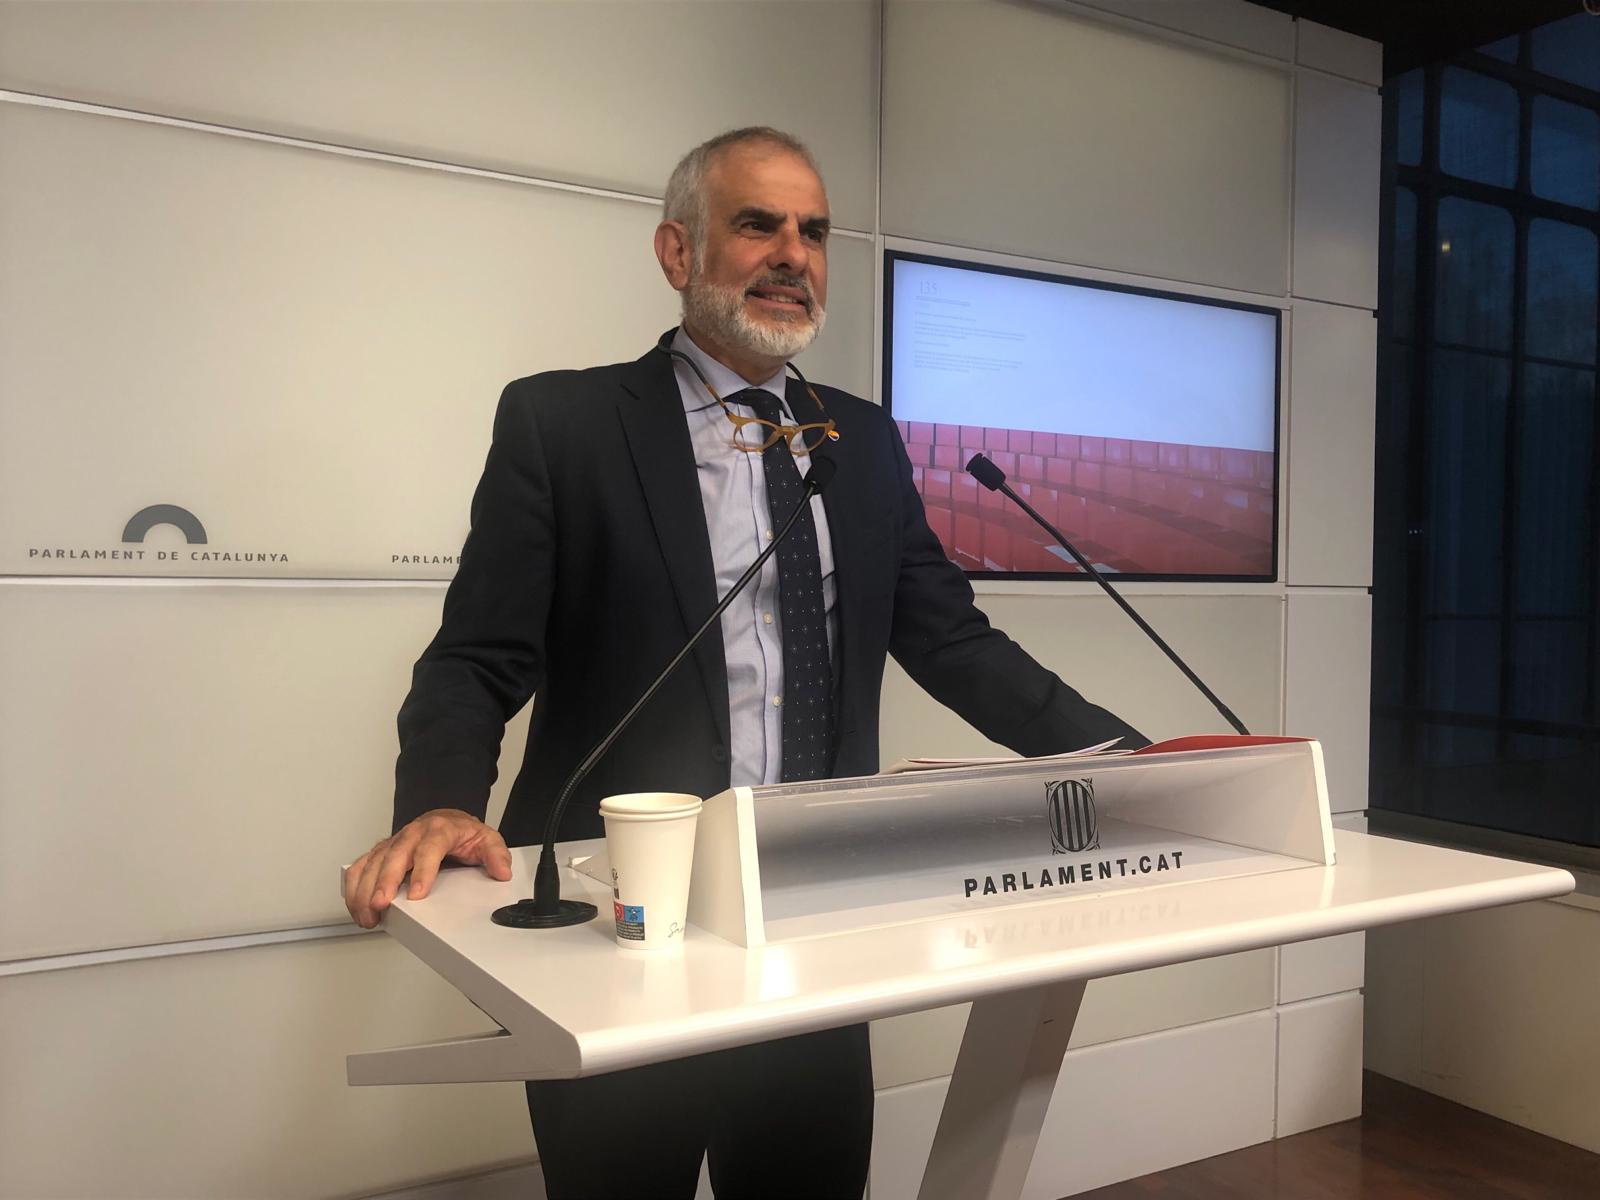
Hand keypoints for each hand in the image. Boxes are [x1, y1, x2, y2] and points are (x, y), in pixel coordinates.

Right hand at [343, 808, 512, 928]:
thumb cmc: (462, 833)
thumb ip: (496, 855)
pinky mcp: (381, 852)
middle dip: (385, 882)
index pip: (429, 848)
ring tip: (367, 915)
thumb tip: (502, 871)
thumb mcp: (485, 839)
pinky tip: (356, 906)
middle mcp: (412, 834)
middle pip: (395, 856)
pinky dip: (353, 886)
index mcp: (439, 830)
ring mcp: (394, 843)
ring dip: (365, 889)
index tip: (418, 893)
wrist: (445, 818)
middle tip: (381, 905)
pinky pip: (361, 866)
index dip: (423, 871)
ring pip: (373, 862)